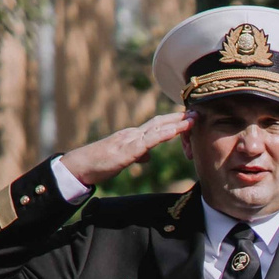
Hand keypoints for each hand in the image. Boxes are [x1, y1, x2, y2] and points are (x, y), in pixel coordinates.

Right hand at [61, 110, 193, 188]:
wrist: (80, 166)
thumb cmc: (100, 164)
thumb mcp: (124, 160)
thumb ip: (137, 155)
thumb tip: (148, 156)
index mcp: (132, 137)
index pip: (156, 126)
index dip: (173, 121)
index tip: (190, 117)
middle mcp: (132, 134)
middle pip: (159, 123)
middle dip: (179, 118)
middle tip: (198, 112)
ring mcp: (128, 141)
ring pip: (155, 129)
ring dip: (175, 124)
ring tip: (192, 119)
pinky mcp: (125, 151)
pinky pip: (147, 142)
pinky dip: (161, 136)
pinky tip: (174, 132)